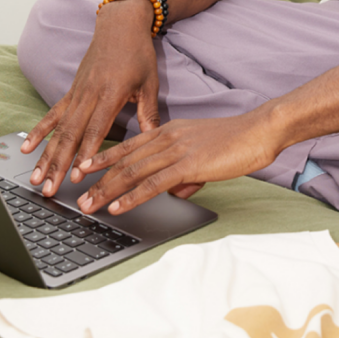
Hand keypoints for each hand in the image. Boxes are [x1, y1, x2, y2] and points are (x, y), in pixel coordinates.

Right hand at [21, 0, 159, 195]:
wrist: (120, 25)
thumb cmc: (138, 53)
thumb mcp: (150, 82)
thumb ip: (149, 113)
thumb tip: (152, 139)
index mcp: (111, 93)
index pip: (96, 128)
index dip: (86, 152)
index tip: (78, 174)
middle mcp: (89, 94)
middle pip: (71, 134)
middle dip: (59, 164)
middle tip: (50, 189)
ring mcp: (77, 92)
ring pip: (59, 129)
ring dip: (46, 155)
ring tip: (37, 178)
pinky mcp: (71, 90)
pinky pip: (52, 114)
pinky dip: (39, 132)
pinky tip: (27, 149)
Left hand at [73, 108, 280, 214]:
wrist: (259, 131)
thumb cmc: (237, 141)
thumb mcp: (204, 155)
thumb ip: (186, 173)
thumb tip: (175, 191)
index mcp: (170, 131)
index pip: (129, 145)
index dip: (104, 157)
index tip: (85, 168)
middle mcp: (168, 138)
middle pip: (124, 161)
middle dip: (98, 181)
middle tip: (79, 198)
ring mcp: (176, 150)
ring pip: (132, 172)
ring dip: (107, 191)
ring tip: (89, 206)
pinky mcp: (188, 164)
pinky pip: (153, 183)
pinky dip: (132, 197)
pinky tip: (119, 207)